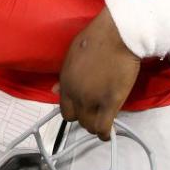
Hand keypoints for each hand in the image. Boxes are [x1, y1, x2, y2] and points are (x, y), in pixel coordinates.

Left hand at [57, 8, 140, 140]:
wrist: (116, 35)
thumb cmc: (95, 39)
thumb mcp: (72, 55)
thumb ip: (64, 76)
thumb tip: (54, 89)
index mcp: (65, 82)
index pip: (64, 109)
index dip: (74, 109)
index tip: (82, 107)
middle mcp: (76, 94)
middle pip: (76, 119)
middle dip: (84, 117)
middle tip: (94, 111)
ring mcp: (92, 100)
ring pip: (89, 125)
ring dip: (95, 125)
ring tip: (102, 120)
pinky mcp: (110, 103)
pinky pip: (103, 127)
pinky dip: (105, 133)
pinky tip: (108, 133)